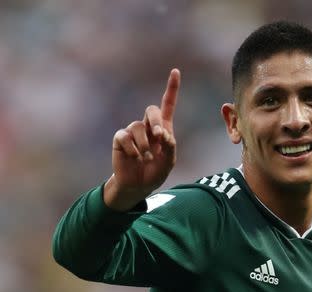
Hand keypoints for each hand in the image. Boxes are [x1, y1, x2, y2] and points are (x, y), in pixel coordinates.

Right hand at [104, 69, 179, 210]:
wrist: (138, 185)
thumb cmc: (155, 172)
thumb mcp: (169, 162)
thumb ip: (170, 147)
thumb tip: (163, 133)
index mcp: (162, 128)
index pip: (167, 104)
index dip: (171, 88)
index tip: (176, 71)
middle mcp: (147, 126)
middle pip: (151, 109)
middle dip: (155, 120)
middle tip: (160, 136)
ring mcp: (132, 132)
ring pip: (138, 126)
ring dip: (145, 144)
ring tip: (146, 158)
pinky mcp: (120, 139)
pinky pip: (125, 137)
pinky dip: (133, 149)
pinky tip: (135, 157)